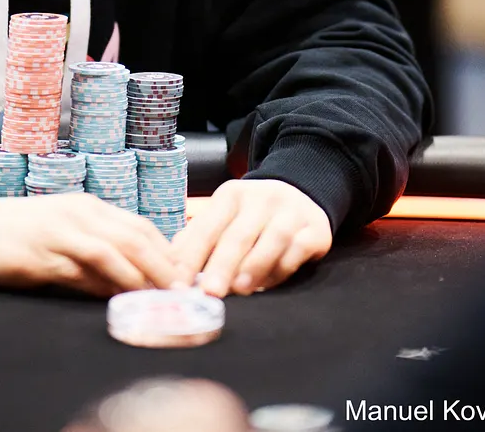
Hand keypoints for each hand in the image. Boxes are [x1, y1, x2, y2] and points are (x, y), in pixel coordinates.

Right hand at [0, 192, 182, 296]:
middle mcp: (80, 214)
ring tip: (160, 301)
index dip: (167, 252)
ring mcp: (62, 232)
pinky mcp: (42, 255)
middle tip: (183, 293)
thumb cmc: (21, 233)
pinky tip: (119, 301)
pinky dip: (104, 286)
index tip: (185, 277)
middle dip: (163, 266)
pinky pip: (82, 271)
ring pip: (113, 252)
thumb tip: (133, 280)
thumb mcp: (66, 233)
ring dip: (140, 277)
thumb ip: (98, 251)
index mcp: (89, 207)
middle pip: (135, 237)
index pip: (140, 226)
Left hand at [170, 179, 330, 297]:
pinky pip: (298, 250)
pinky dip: (282, 269)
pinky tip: (268, 284)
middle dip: (222, 264)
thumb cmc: (253, 214)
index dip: (190, 256)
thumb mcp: (225, 215)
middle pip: (238, 234)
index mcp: (231, 195)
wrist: (302, 192)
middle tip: (210, 292)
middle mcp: (261, 199)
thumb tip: (169, 266)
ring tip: (240, 290)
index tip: (177, 283)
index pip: (206, 227)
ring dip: (255, 267)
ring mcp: (291, 212)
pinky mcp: (314, 228)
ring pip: (272, 240)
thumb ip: (199, 238)